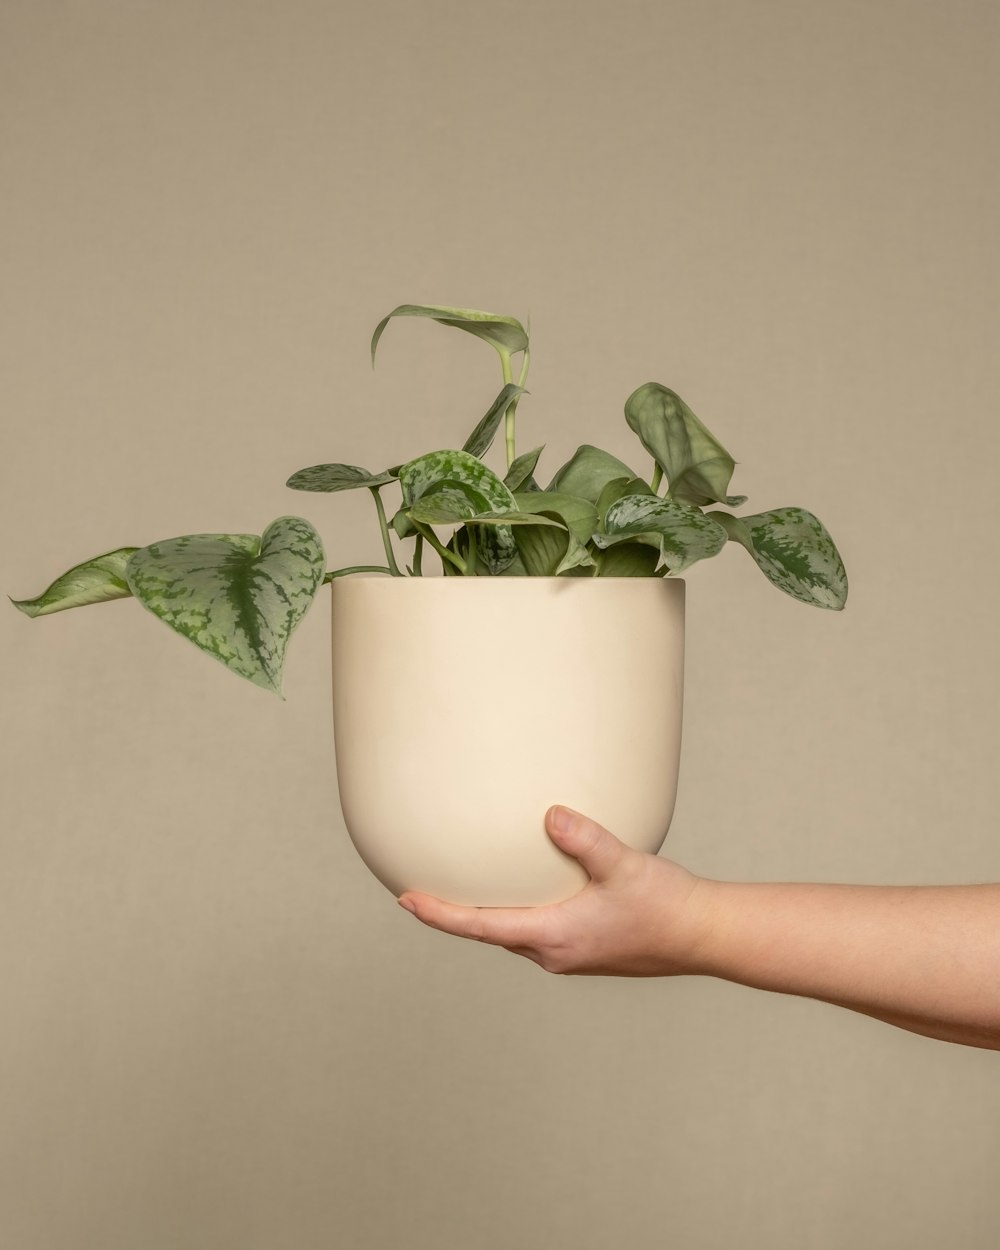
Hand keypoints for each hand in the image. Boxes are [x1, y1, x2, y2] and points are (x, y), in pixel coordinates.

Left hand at [397, 806, 709, 975]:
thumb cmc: (666, 904)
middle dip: (455, 914)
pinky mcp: (586, 950)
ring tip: (462, 890)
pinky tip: (524, 891)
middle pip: (491, 933)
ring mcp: (571, 955)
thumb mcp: (623, 864)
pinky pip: (537, 932)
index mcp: (554, 936)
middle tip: (418, 893)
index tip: (405, 900)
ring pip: (514, 933)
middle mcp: (555, 953)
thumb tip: (551, 815)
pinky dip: (517, 913)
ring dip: (487, 915)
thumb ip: (586, 839)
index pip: (481, 926)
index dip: (440, 913)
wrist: (704, 935)